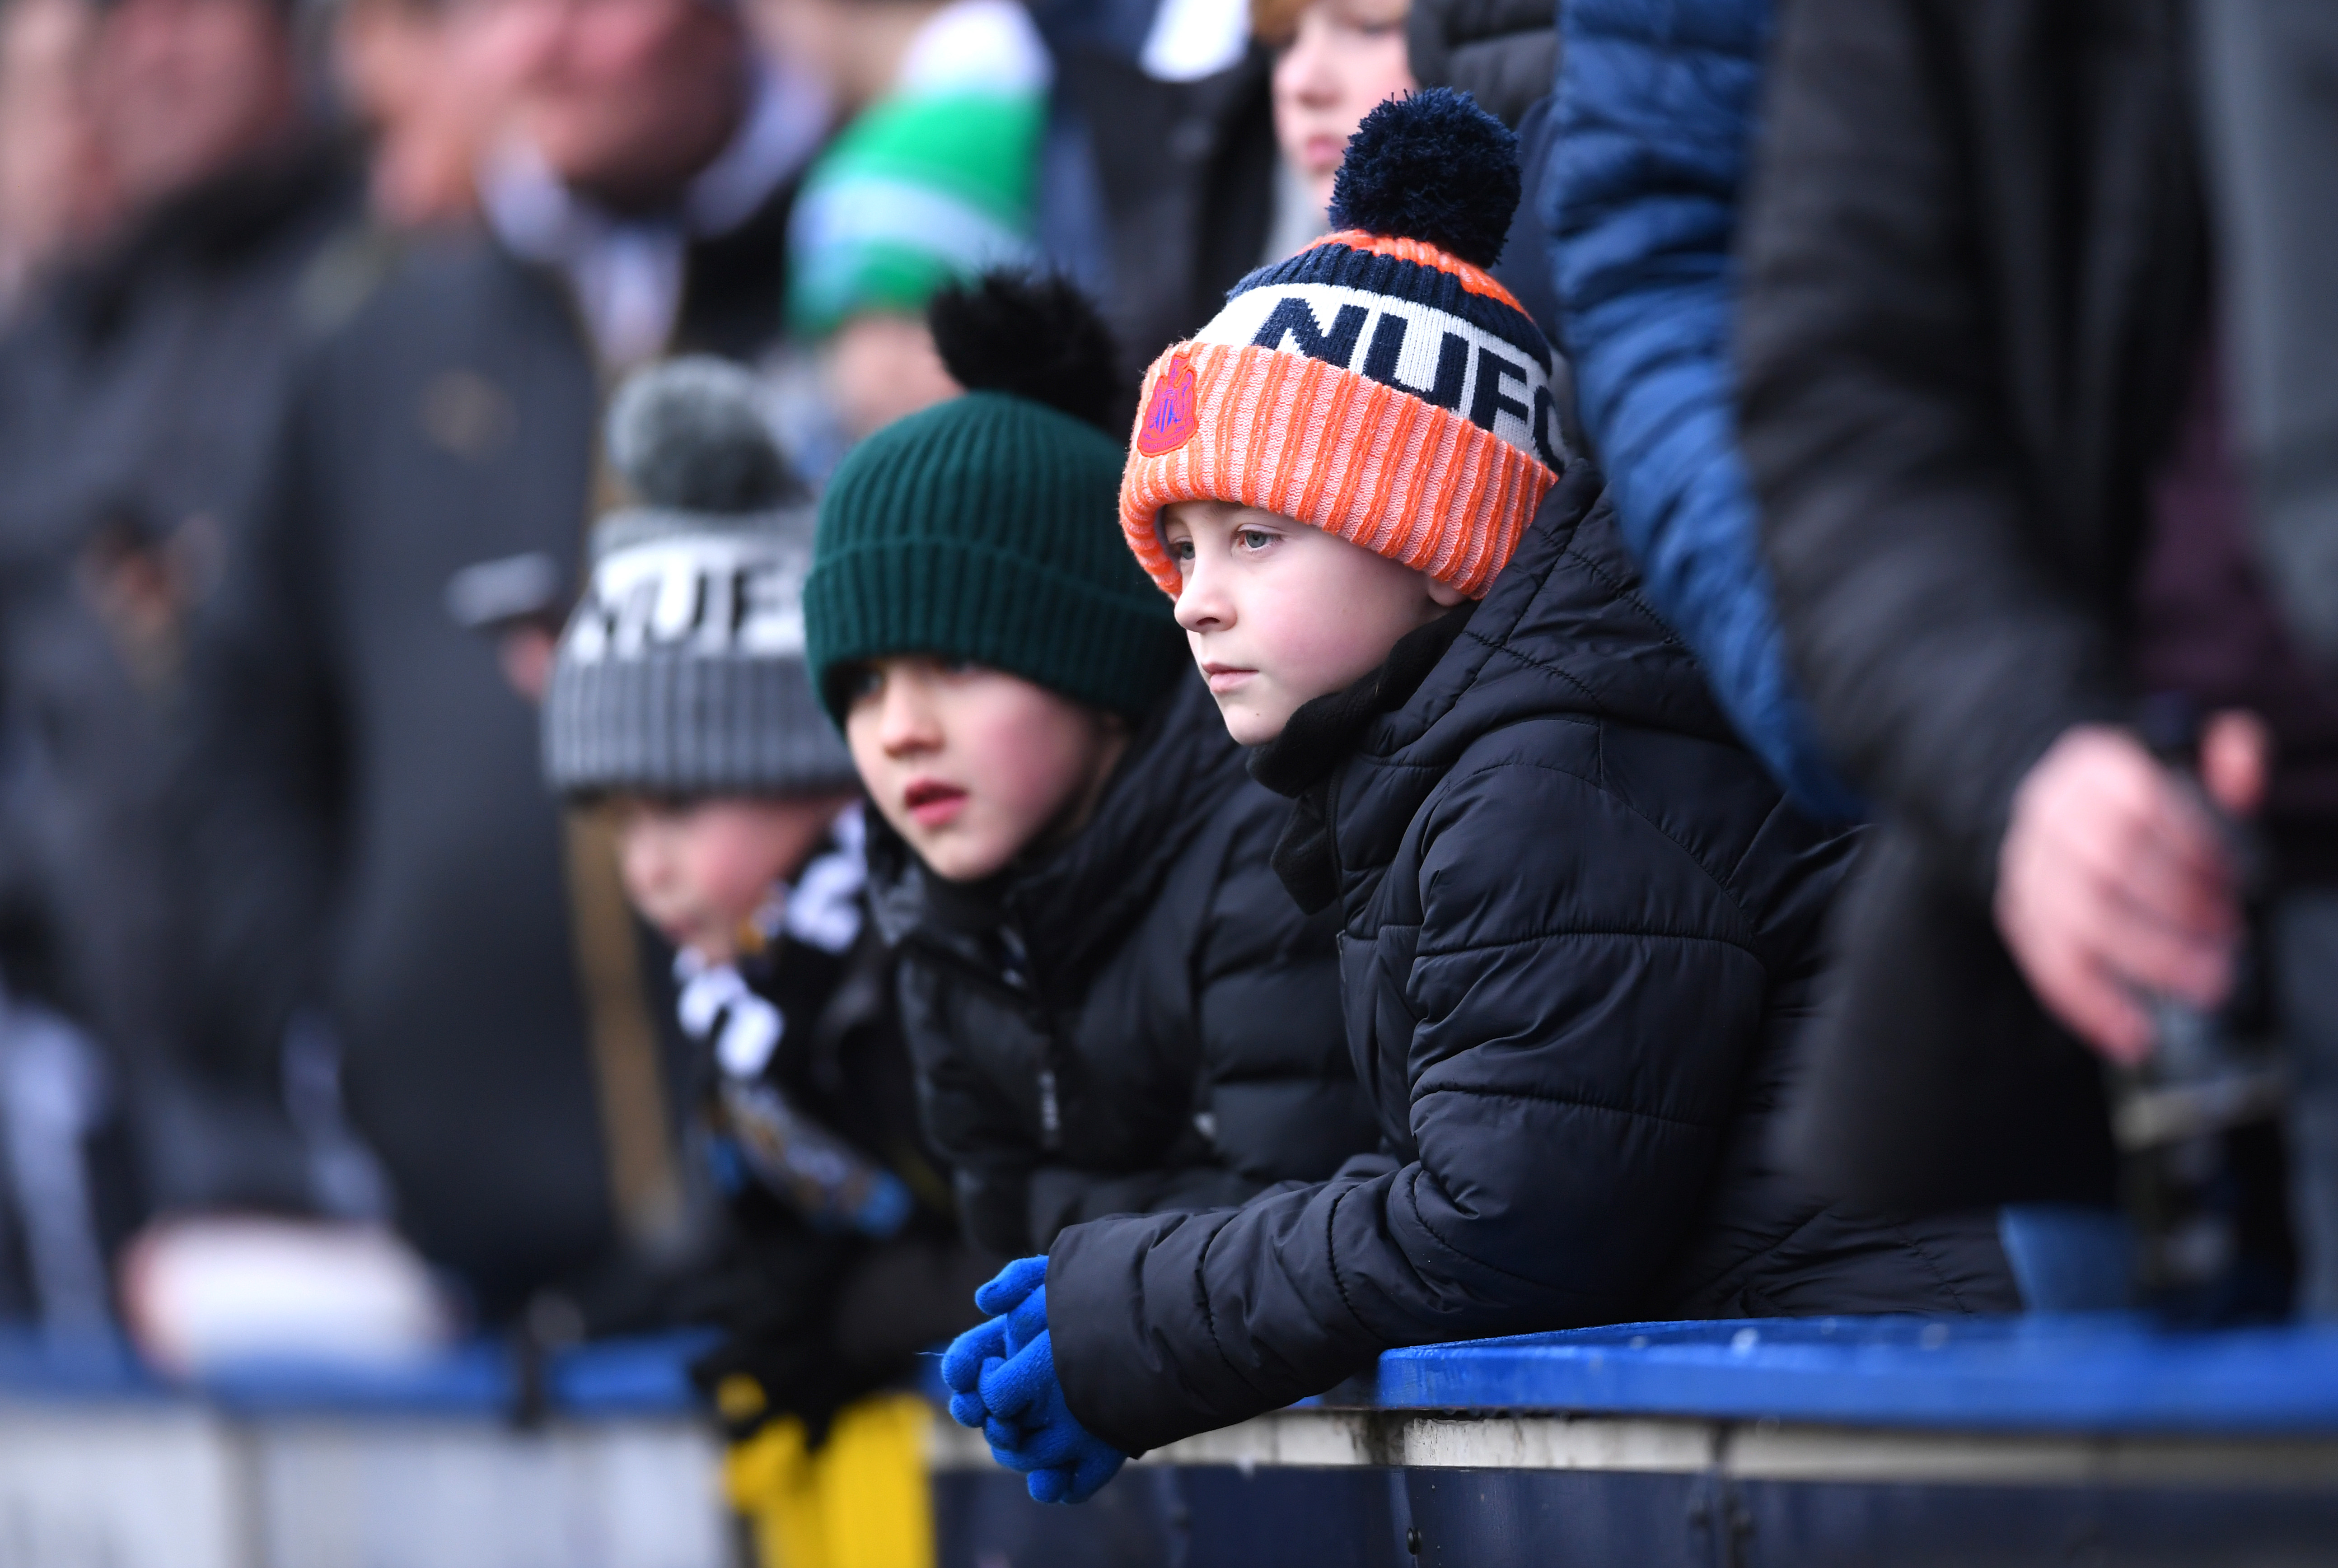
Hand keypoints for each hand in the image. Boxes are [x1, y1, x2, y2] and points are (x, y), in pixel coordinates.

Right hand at [938, 1256, 1124, 1503]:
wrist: (1159, 1323)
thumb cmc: (1101, 1295)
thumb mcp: (1059, 1276)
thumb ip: (1019, 1279)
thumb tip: (983, 1301)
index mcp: (1011, 1355)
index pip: (970, 1364)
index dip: (962, 1370)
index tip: (965, 1375)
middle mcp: (1028, 1396)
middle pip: (988, 1414)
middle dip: (979, 1412)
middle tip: (983, 1410)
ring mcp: (1057, 1428)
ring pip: (1020, 1450)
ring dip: (1013, 1448)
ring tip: (1015, 1437)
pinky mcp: (1089, 1457)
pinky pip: (1065, 1482)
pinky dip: (1054, 1485)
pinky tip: (1053, 1480)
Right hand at [1994, 714, 2269, 1062]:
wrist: (2049, 810)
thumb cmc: (2138, 800)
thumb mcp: (2182, 766)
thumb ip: (2226, 765)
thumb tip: (2243, 775)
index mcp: (2095, 771)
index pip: (2138, 807)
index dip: (2188, 851)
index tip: (2231, 884)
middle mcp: (2049, 817)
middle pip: (2104, 872)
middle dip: (2174, 919)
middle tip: (2228, 950)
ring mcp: (2026, 869)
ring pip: (2072, 923)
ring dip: (2142, 963)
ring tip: (2204, 989)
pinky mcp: (2017, 915)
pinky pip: (2045, 965)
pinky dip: (2089, 1005)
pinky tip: (2130, 1034)